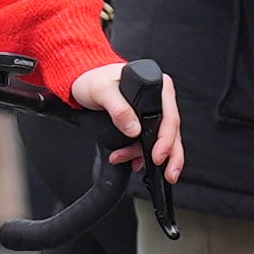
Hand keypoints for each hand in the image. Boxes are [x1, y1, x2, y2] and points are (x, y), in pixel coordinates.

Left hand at [73, 59, 184, 179]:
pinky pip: (148, 142)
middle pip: (171, 131)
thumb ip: (118, 108)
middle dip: (170, 155)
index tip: (158, 156)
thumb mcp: (102, 90)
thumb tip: (134, 129)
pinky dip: (141, 155)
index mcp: (158, 86)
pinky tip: (133, 161)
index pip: (170, 116)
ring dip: (147, 156)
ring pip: (161, 140)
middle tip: (168, 173)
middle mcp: (159, 99)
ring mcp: (152, 112)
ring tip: (132, 164)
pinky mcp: (143, 122)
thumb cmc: (93, 79)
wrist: (81, 82)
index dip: (167, 139)